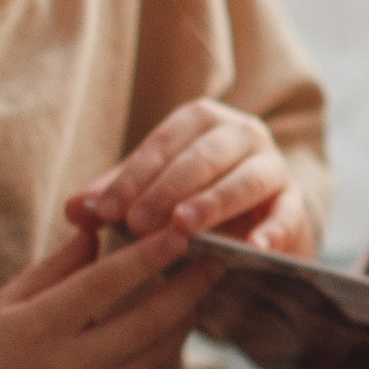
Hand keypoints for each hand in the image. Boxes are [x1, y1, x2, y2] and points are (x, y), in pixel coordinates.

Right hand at [0, 225, 218, 368]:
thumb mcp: (2, 305)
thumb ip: (56, 269)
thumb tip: (98, 230)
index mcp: (37, 329)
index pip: (106, 284)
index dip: (149, 256)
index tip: (181, 231)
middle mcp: (68, 366)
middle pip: (147, 321)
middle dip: (189, 288)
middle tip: (218, 260)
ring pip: (154, 352)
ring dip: (185, 318)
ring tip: (204, 288)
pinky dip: (162, 345)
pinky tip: (177, 321)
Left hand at [68, 101, 312, 253]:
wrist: (247, 236)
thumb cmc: (189, 205)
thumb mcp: (148, 197)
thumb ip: (113, 199)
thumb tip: (73, 209)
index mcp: (202, 121)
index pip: (163, 144)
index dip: (132, 177)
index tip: (105, 211)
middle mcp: (243, 134)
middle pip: (203, 156)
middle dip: (166, 189)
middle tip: (136, 223)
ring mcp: (273, 167)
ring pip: (245, 179)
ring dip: (213, 202)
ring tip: (182, 227)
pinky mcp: (296, 204)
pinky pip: (287, 213)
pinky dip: (273, 229)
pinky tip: (255, 247)